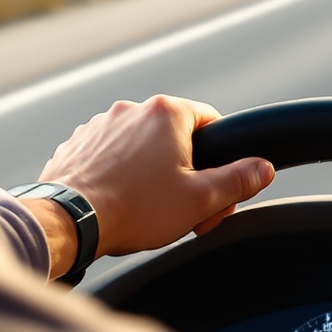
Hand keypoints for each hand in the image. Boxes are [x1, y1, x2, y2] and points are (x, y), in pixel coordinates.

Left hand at [28, 95, 271, 274]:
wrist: (68, 221)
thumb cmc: (135, 209)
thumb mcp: (200, 199)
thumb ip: (238, 180)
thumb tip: (263, 168)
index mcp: (166, 113)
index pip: (211, 122)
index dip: (221, 160)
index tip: (215, 190)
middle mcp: (131, 110)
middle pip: (175, 139)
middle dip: (185, 174)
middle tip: (184, 212)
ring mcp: (99, 125)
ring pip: (141, 148)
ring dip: (151, 175)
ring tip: (146, 211)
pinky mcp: (76, 145)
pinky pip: (110, 157)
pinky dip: (119, 176)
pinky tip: (119, 204)